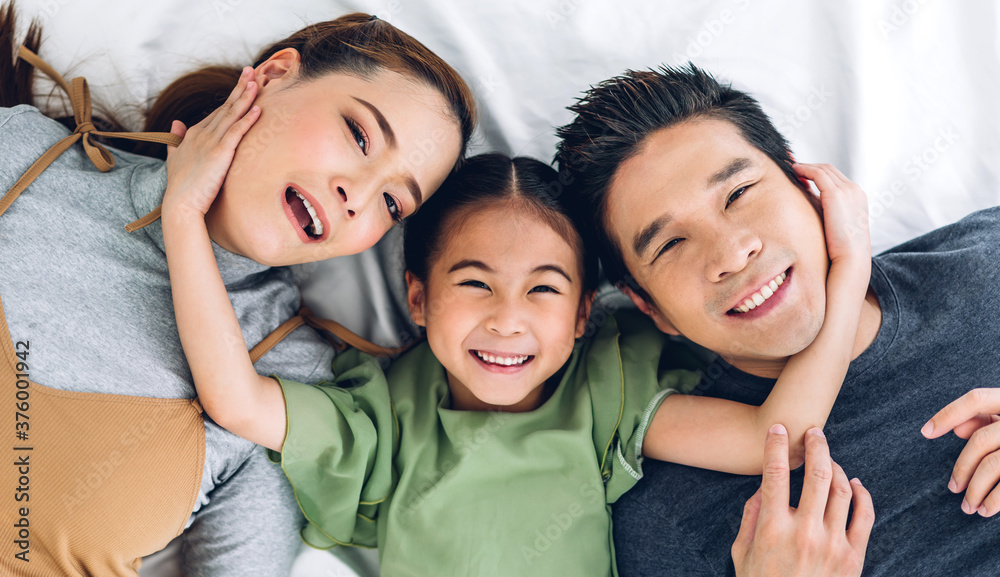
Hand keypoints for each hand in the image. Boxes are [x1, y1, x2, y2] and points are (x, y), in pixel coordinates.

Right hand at [161, 66, 260, 218]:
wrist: (180, 206)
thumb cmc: (181, 186)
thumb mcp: (176, 158)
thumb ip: (177, 140)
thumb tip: (175, 123)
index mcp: (195, 134)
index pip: (218, 111)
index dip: (232, 96)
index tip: (244, 81)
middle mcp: (202, 134)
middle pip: (226, 107)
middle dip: (239, 88)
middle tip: (252, 70)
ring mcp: (211, 143)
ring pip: (231, 115)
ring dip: (244, 98)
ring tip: (256, 81)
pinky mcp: (219, 154)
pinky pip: (236, 133)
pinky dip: (246, 120)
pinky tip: (258, 109)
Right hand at [732, 425, 873, 576]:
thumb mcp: (742, 553)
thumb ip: (749, 517)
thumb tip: (762, 489)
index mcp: (773, 529)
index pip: (774, 474)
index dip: (775, 445)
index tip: (778, 429)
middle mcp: (805, 533)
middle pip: (816, 474)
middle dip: (816, 445)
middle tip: (814, 432)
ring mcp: (833, 544)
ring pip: (842, 490)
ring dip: (836, 467)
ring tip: (829, 459)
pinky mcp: (854, 557)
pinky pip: (865, 516)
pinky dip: (862, 494)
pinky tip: (855, 484)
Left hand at [793, 163, 869, 268]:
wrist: (851, 258)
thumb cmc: (840, 247)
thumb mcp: (834, 223)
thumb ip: (824, 210)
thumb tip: (807, 204)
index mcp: (857, 197)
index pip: (835, 177)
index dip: (817, 171)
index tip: (801, 171)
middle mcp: (854, 189)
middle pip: (829, 169)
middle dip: (810, 165)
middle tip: (792, 164)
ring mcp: (847, 190)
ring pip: (823, 169)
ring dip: (805, 166)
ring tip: (790, 167)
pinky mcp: (836, 194)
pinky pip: (817, 174)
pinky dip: (805, 169)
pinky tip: (793, 170)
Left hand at [921, 388, 999, 515]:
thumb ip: (991, 420)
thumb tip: (957, 428)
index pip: (976, 399)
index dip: (947, 412)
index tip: (925, 432)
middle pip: (981, 439)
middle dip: (962, 466)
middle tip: (952, 488)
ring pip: (994, 464)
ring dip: (975, 489)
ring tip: (968, 506)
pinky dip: (995, 500)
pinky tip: (987, 510)